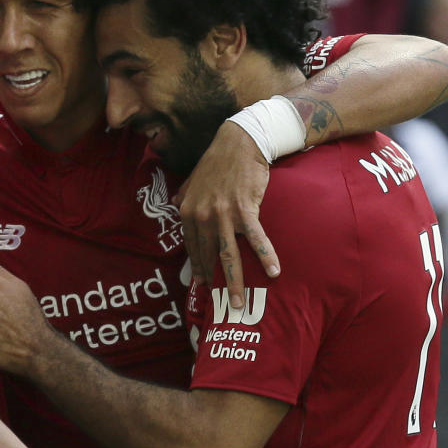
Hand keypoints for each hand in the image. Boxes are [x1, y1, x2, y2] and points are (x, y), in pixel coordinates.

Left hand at [175, 122, 279, 308]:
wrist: (239, 143)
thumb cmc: (217, 162)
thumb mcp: (193, 179)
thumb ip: (183, 194)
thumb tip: (174, 203)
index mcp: (188, 211)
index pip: (191, 246)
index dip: (198, 267)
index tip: (202, 284)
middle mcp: (202, 215)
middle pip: (208, 255)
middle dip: (214, 282)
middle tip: (221, 303)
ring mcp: (223, 214)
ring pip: (228, 255)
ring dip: (235, 281)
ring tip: (240, 303)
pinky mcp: (245, 209)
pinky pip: (256, 238)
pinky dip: (265, 256)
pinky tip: (273, 272)